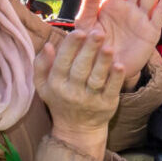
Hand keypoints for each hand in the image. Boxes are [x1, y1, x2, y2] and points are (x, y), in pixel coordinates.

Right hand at [35, 12, 119, 156]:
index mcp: (56, 84)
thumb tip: (48, 45)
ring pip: (96, 79)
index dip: (71, 47)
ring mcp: (90, 99)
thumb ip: (41, 65)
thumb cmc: (60, 100)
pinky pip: (111, 90)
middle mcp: (72, 92)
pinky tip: (120, 65)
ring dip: (103, 62)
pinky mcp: (107, 105)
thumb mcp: (44, 85)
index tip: (79, 31)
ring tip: (109, 47)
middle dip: (89, 49)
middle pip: (80, 68)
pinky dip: (116, 78)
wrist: (77, 129)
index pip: (62, 62)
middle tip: (98, 32)